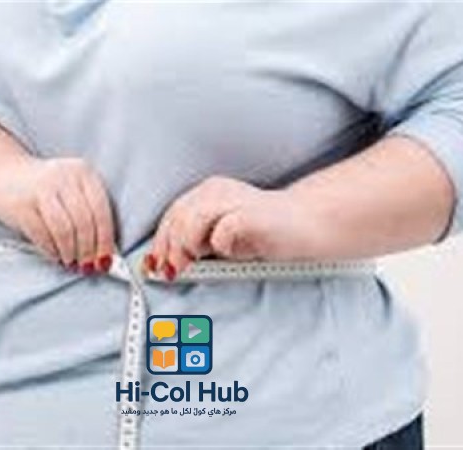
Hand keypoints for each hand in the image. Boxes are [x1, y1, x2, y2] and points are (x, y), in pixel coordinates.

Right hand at [0, 155, 115, 273]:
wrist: (2, 176)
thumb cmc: (45, 190)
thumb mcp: (72, 192)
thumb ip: (90, 216)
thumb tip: (106, 253)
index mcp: (84, 172)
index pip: (101, 210)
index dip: (105, 239)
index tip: (106, 260)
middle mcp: (64, 176)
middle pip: (84, 221)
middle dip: (88, 250)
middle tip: (88, 266)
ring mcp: (41, 188)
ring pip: (64, 229)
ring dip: (70, 252)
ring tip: (70, 261)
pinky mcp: (21, 204)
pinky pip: (42, 234)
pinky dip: (51, 250)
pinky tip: (55, 256)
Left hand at [145, 176, 313, 280]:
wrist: (308, 223)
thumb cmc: (265, 233)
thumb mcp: (220, 240)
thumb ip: (194, 246)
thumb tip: (163, 266)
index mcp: (206, 193)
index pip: (171, 216)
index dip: (160, 242)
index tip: (154, 266)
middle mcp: (216, 191)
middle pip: (176, 218)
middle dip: (170, 249)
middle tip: (174, 271)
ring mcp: (234, 200)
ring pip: (191, 222)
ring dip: (189, 247)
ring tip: (201, 260)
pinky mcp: (249, 214)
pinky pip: (222, 233)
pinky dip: (220, 247)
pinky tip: (231, 252)